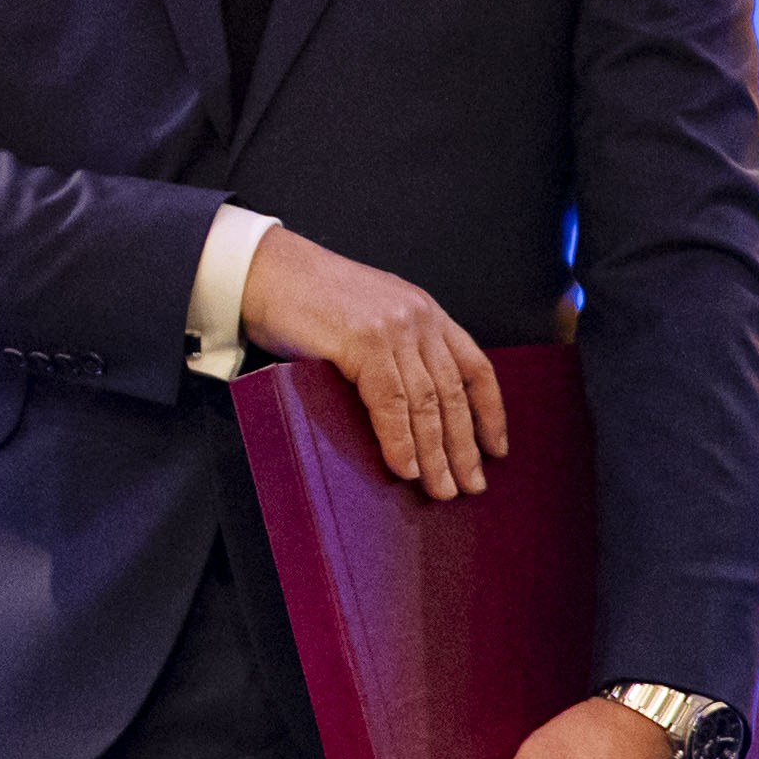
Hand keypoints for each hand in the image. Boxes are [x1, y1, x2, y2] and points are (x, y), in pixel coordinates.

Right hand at [238, 227, 505, 501]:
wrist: (263, 269)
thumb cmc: (305, 297)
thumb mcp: (367, 316)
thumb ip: (393, 350)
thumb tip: (406, 410)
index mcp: (425, 311)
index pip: (475, 367)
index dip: (490, 412)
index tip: (496, 449)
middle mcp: (418, 318)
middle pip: (453, 393)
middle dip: (464, 447)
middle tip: (470, 486)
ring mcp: (392, 329)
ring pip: (427, 403)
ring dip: (436, 453)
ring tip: (441, 488)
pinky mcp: (363, 342)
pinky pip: (390, 402)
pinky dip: (399, 440)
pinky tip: (405, 467)